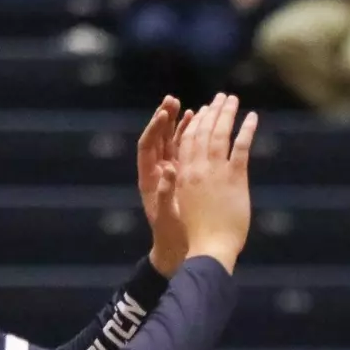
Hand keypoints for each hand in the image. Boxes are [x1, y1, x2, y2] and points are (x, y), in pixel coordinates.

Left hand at [138, 97, 188, 276]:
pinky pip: (185, 152)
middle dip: (166, 120)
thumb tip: (167, 170)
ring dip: (180, 126)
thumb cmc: (171, 236)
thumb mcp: (168, 217)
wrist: (177, 249)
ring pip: (172, 143)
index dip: (154, 129)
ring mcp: (171, 172)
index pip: (147, 147)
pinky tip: (202, 126)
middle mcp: (157, 172)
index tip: (163, 114)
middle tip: (173, 100)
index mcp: (148, 179)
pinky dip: (191, 139)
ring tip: (190, 107)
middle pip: (158, 139)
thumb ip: (166, 194)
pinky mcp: (184, 177)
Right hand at [174, 94, 258, 272]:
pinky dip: (246, 130)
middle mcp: (197, 169)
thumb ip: (194, 187)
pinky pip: (241, 147)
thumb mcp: (188, 206)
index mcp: (183, 175)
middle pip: (203, 132)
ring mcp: (215, 172)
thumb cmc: (199, 234)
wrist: (209, 248)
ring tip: (233, 100)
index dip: (195, 123)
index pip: (187, 141)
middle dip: (212, 112)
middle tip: (221, 97)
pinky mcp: (234, 178)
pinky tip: (252, 117)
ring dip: (226, 114)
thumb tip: (198, 180)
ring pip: (219, 134)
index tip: (203, 110)